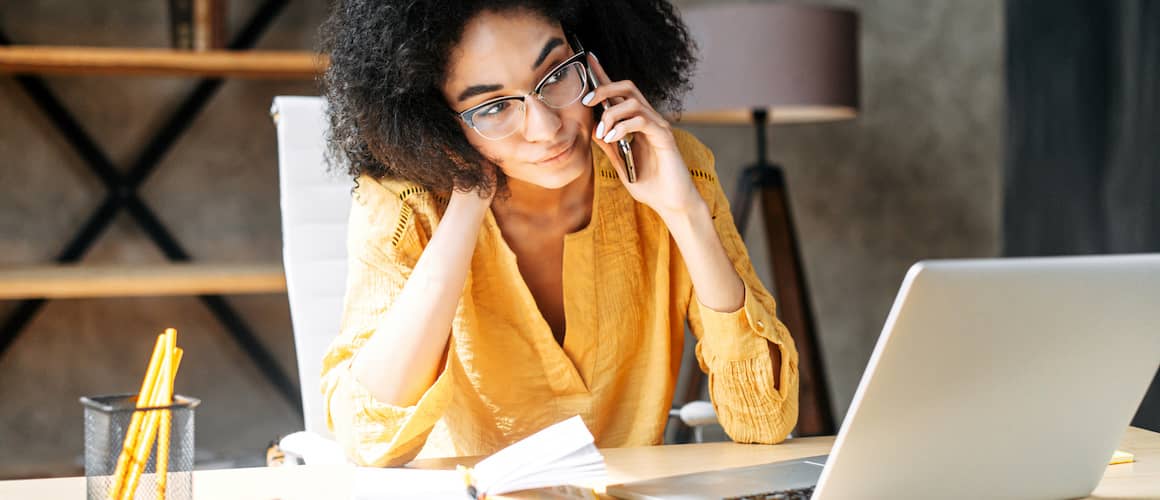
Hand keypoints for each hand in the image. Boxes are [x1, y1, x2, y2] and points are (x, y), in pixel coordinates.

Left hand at [583, 53, 703, 216]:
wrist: (671, 203)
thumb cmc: (650, 185)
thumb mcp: (621, 164)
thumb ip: (609, 147)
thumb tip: (591, 131)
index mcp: (637, 124)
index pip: (619, 94)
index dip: (604, 76)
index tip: (588, 59)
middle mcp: (648, 119)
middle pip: (626, 88)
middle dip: (604, 88)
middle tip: (587, 101)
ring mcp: (657, 126)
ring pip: (632, 102)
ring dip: (611, 114)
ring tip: (603, 133)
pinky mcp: (664, 136)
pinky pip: (641, 120)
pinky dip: (623, 126)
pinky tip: (612, 138)